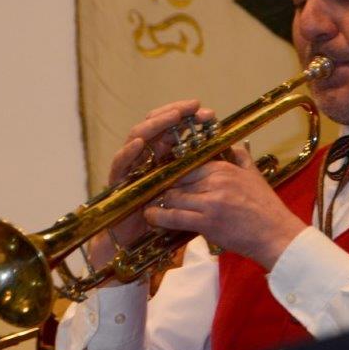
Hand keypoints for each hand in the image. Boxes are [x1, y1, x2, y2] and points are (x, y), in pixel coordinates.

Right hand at [88, 100, 215, 270]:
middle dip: (175, 113)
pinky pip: (120, 163)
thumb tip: (232, 154)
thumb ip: (204, 174)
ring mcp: (130, 166)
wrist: (138, 242)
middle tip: (193, 107)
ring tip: (172, 118)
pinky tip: (140, 143)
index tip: (208, 114)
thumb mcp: (191, 193)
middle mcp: (145, 156)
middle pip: (157, 125)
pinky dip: (129, 152)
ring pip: (138, 136)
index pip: (174, 128)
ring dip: (155, 125)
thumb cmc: (166, 217)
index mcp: (163, 155)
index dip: (189, 118)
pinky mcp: (117, 180)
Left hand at [143, 144, 306, 269]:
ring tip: (149, 206)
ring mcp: (210, 202)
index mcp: (224, 168)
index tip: (165, 179)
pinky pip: (175, 217)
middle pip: (177, 180)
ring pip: (173, 197)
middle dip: (164, 188)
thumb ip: (241, 157)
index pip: (187, 165)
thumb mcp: (255, 175)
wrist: (276, 234)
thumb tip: (234, 145)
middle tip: (151, 193)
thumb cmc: (266, 207)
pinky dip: (159, 217)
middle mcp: (215, 181)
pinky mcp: (207, 222)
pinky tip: (151, 217)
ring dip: (159, 202)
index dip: (173, 174)